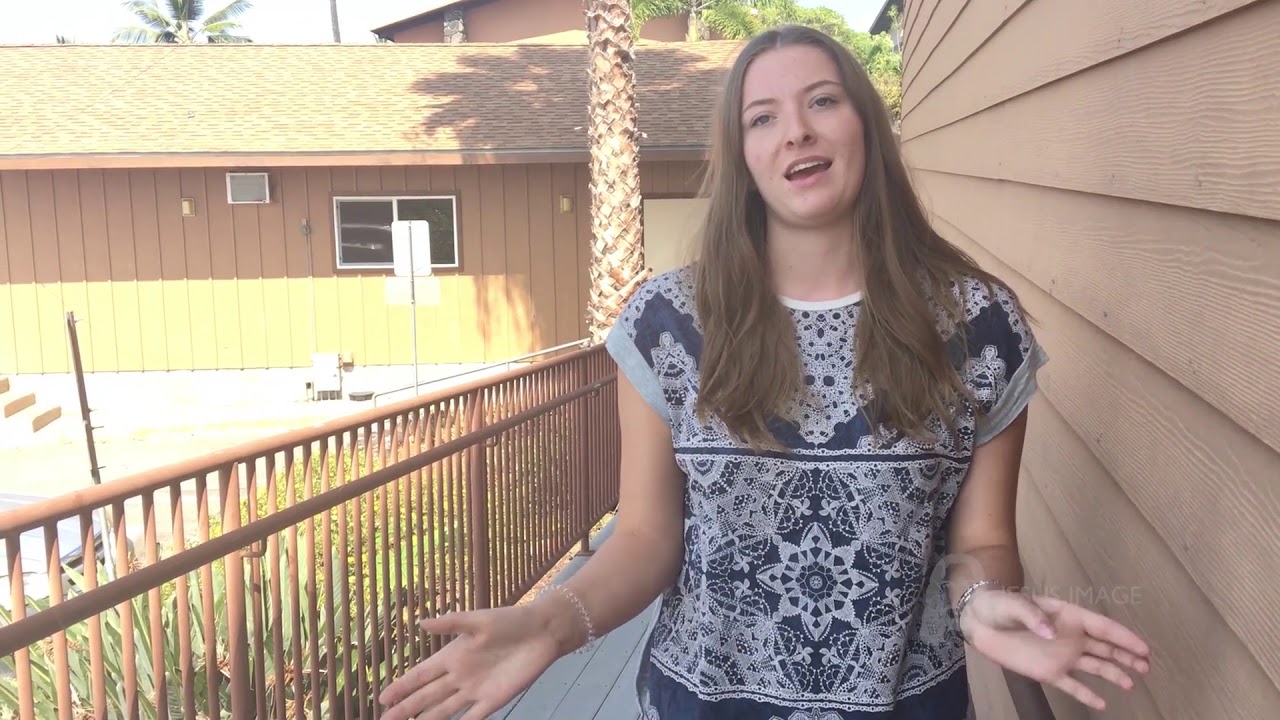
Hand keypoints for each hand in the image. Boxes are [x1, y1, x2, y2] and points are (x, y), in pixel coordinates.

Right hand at [378, 603, 563, 719]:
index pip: (421, 675)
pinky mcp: (493, 700)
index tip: (383, 698)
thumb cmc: (510, 621)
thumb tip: (421, 623)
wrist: (541, 632)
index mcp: (452, 655)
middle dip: (405, 709)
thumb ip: (451, 622)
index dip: (402, 686)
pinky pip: (472, 717)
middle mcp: (459, 676)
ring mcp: (475, 690)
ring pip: (443, 710)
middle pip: (426, 697)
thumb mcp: (479, 620)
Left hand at [959, 588, 1151, 710]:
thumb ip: (1033, 616)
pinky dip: (1087, 695)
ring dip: (1114, 674)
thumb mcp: (1014, 605)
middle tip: (1146, 666)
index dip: (1123, 637)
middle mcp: (1071, 637)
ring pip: (1095, 666)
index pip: (1102, 627)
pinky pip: (1072, 686)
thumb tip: (1052, 634)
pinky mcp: (1049, 672)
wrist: (979, 622)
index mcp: (1068, 616)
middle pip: (1105, 648)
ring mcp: (1062, 655)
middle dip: (1127, 656)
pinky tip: (1102, 704)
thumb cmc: (999, 606)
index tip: (1143, 648)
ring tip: (1131, 684)